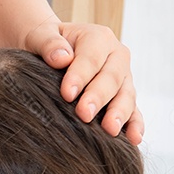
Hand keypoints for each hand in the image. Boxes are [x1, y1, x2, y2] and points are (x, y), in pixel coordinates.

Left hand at [24, 21, 143, 144]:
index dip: (80, 76)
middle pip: (111, 78)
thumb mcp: (38, 35)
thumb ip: (48, 43)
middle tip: (84, 114)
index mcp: (98, 38)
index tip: (66, 94)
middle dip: (98, 97)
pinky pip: (133, 111)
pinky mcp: (123, 97)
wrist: (47, 50)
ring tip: (110, 130)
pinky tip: (133, 138)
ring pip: (126, 95)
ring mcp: (122, 77)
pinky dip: (134, 124)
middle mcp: (115, 56)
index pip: (91, 58)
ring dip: (119, 113)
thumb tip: (61, 58)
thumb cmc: (43, 42)